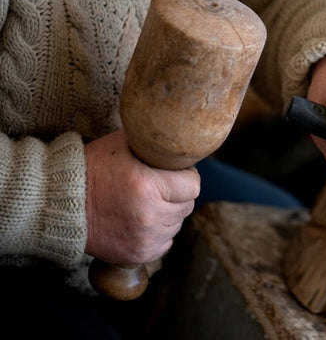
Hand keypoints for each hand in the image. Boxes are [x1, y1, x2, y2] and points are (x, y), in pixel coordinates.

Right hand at [84, 130, 199, 264]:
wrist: (59, 202)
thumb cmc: (93, 167)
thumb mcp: (123, 144)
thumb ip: (155, 144)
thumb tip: (180, 143)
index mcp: (148, 186)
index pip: (193, 185)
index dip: (186, 176)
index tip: (176, 174)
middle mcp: (149, 215)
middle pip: (187, 205)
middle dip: (177, 195)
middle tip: (160, 187)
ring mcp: (144, 239)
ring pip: (177, 224)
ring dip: (168, 214)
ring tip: (146, 203)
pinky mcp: (139, 255)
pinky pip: (166, 243)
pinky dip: (158, 233)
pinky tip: (141, 220)